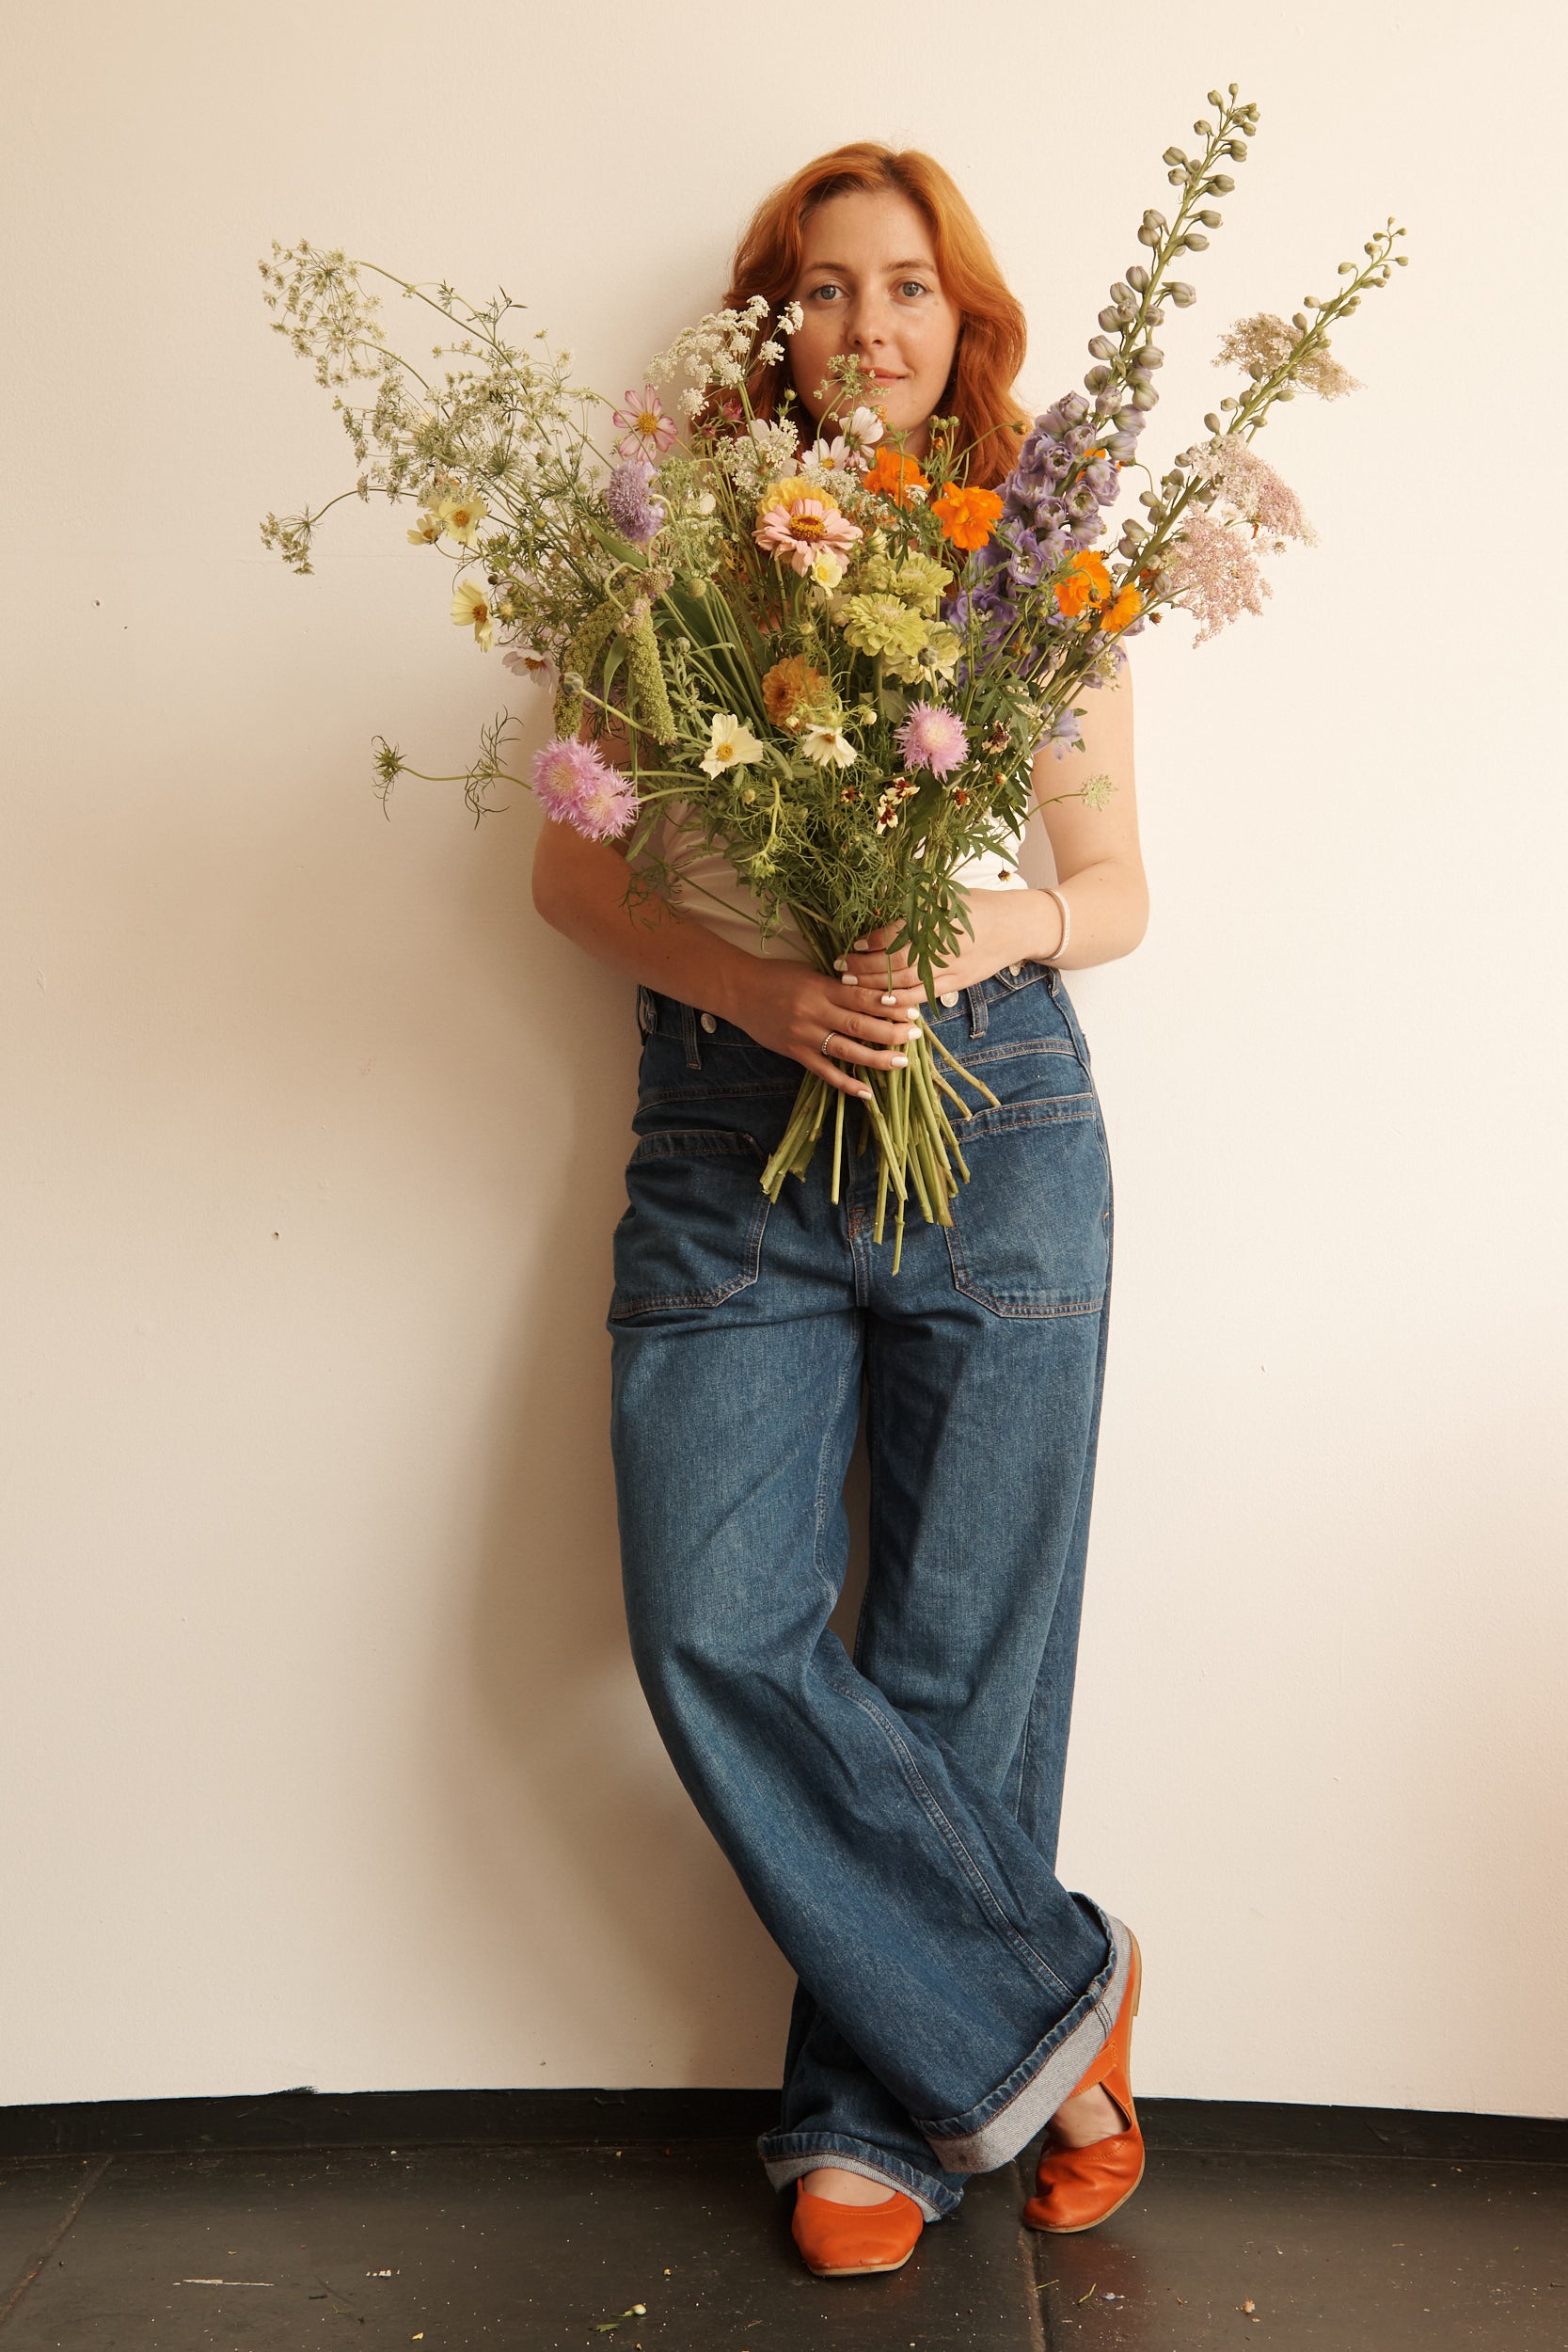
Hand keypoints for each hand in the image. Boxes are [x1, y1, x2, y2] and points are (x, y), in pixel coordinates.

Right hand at [726, 956, 923, 1100]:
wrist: (738, 990)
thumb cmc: (776, 976)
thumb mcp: (809, 972)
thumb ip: (836, 984)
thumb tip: (871, 993)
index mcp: (822, 988)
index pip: (862, 997)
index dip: (889, 1004)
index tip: (911, 1009)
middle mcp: (815, 1012)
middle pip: (860, 1025)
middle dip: (890, 1032)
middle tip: (914, 1035)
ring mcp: (805, 1035)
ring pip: (847, 1050)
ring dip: (876, 1059)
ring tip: (901, 1063)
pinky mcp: (795, 1052)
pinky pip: (824, 1071)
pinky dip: (846, 1083)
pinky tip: (866, 1093)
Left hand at [835, 890, 1060, 1000]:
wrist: (1017, 926)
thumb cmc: (979, 906)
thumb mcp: (948, 895)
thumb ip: (918, 902)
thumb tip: (881, 904)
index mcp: (938, 920)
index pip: (897, 934)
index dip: (872, 941)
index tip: (853, 942)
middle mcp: (942, 946)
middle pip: (894, 962)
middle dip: (864, 966)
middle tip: (841, 967)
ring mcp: (950, 968)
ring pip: (905, 981)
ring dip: (875, 984)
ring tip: (851, 983)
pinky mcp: (958, 983)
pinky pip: (925, 995)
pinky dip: (902, 1001)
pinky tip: (883, 1002)